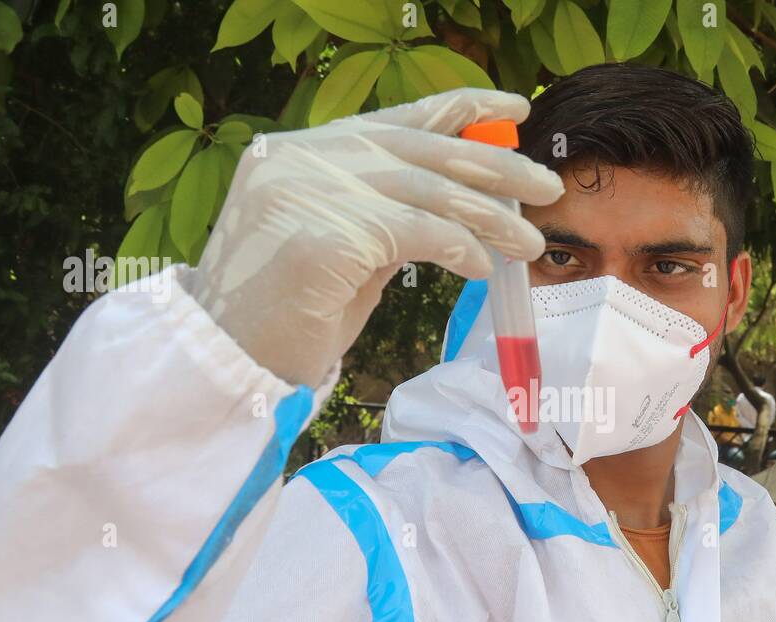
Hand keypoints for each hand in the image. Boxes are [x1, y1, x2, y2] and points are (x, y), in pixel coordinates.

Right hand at [189, 88, 564, 386]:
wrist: (230, 361)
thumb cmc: (288, 313)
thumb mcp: (345, 247)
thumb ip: (387, 213)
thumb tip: (460, 201)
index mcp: (301, 150)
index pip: (394, 118)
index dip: (460, 109)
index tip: (513, 107)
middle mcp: (301, 157)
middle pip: (421, 150)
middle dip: (493, 168)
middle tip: (545, 187)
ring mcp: (309, 189)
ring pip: (428, 191)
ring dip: (490, 217)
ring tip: (528, 242)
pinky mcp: (327, 233)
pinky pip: (420, 233)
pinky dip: (461, 248)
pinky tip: (483, 268)